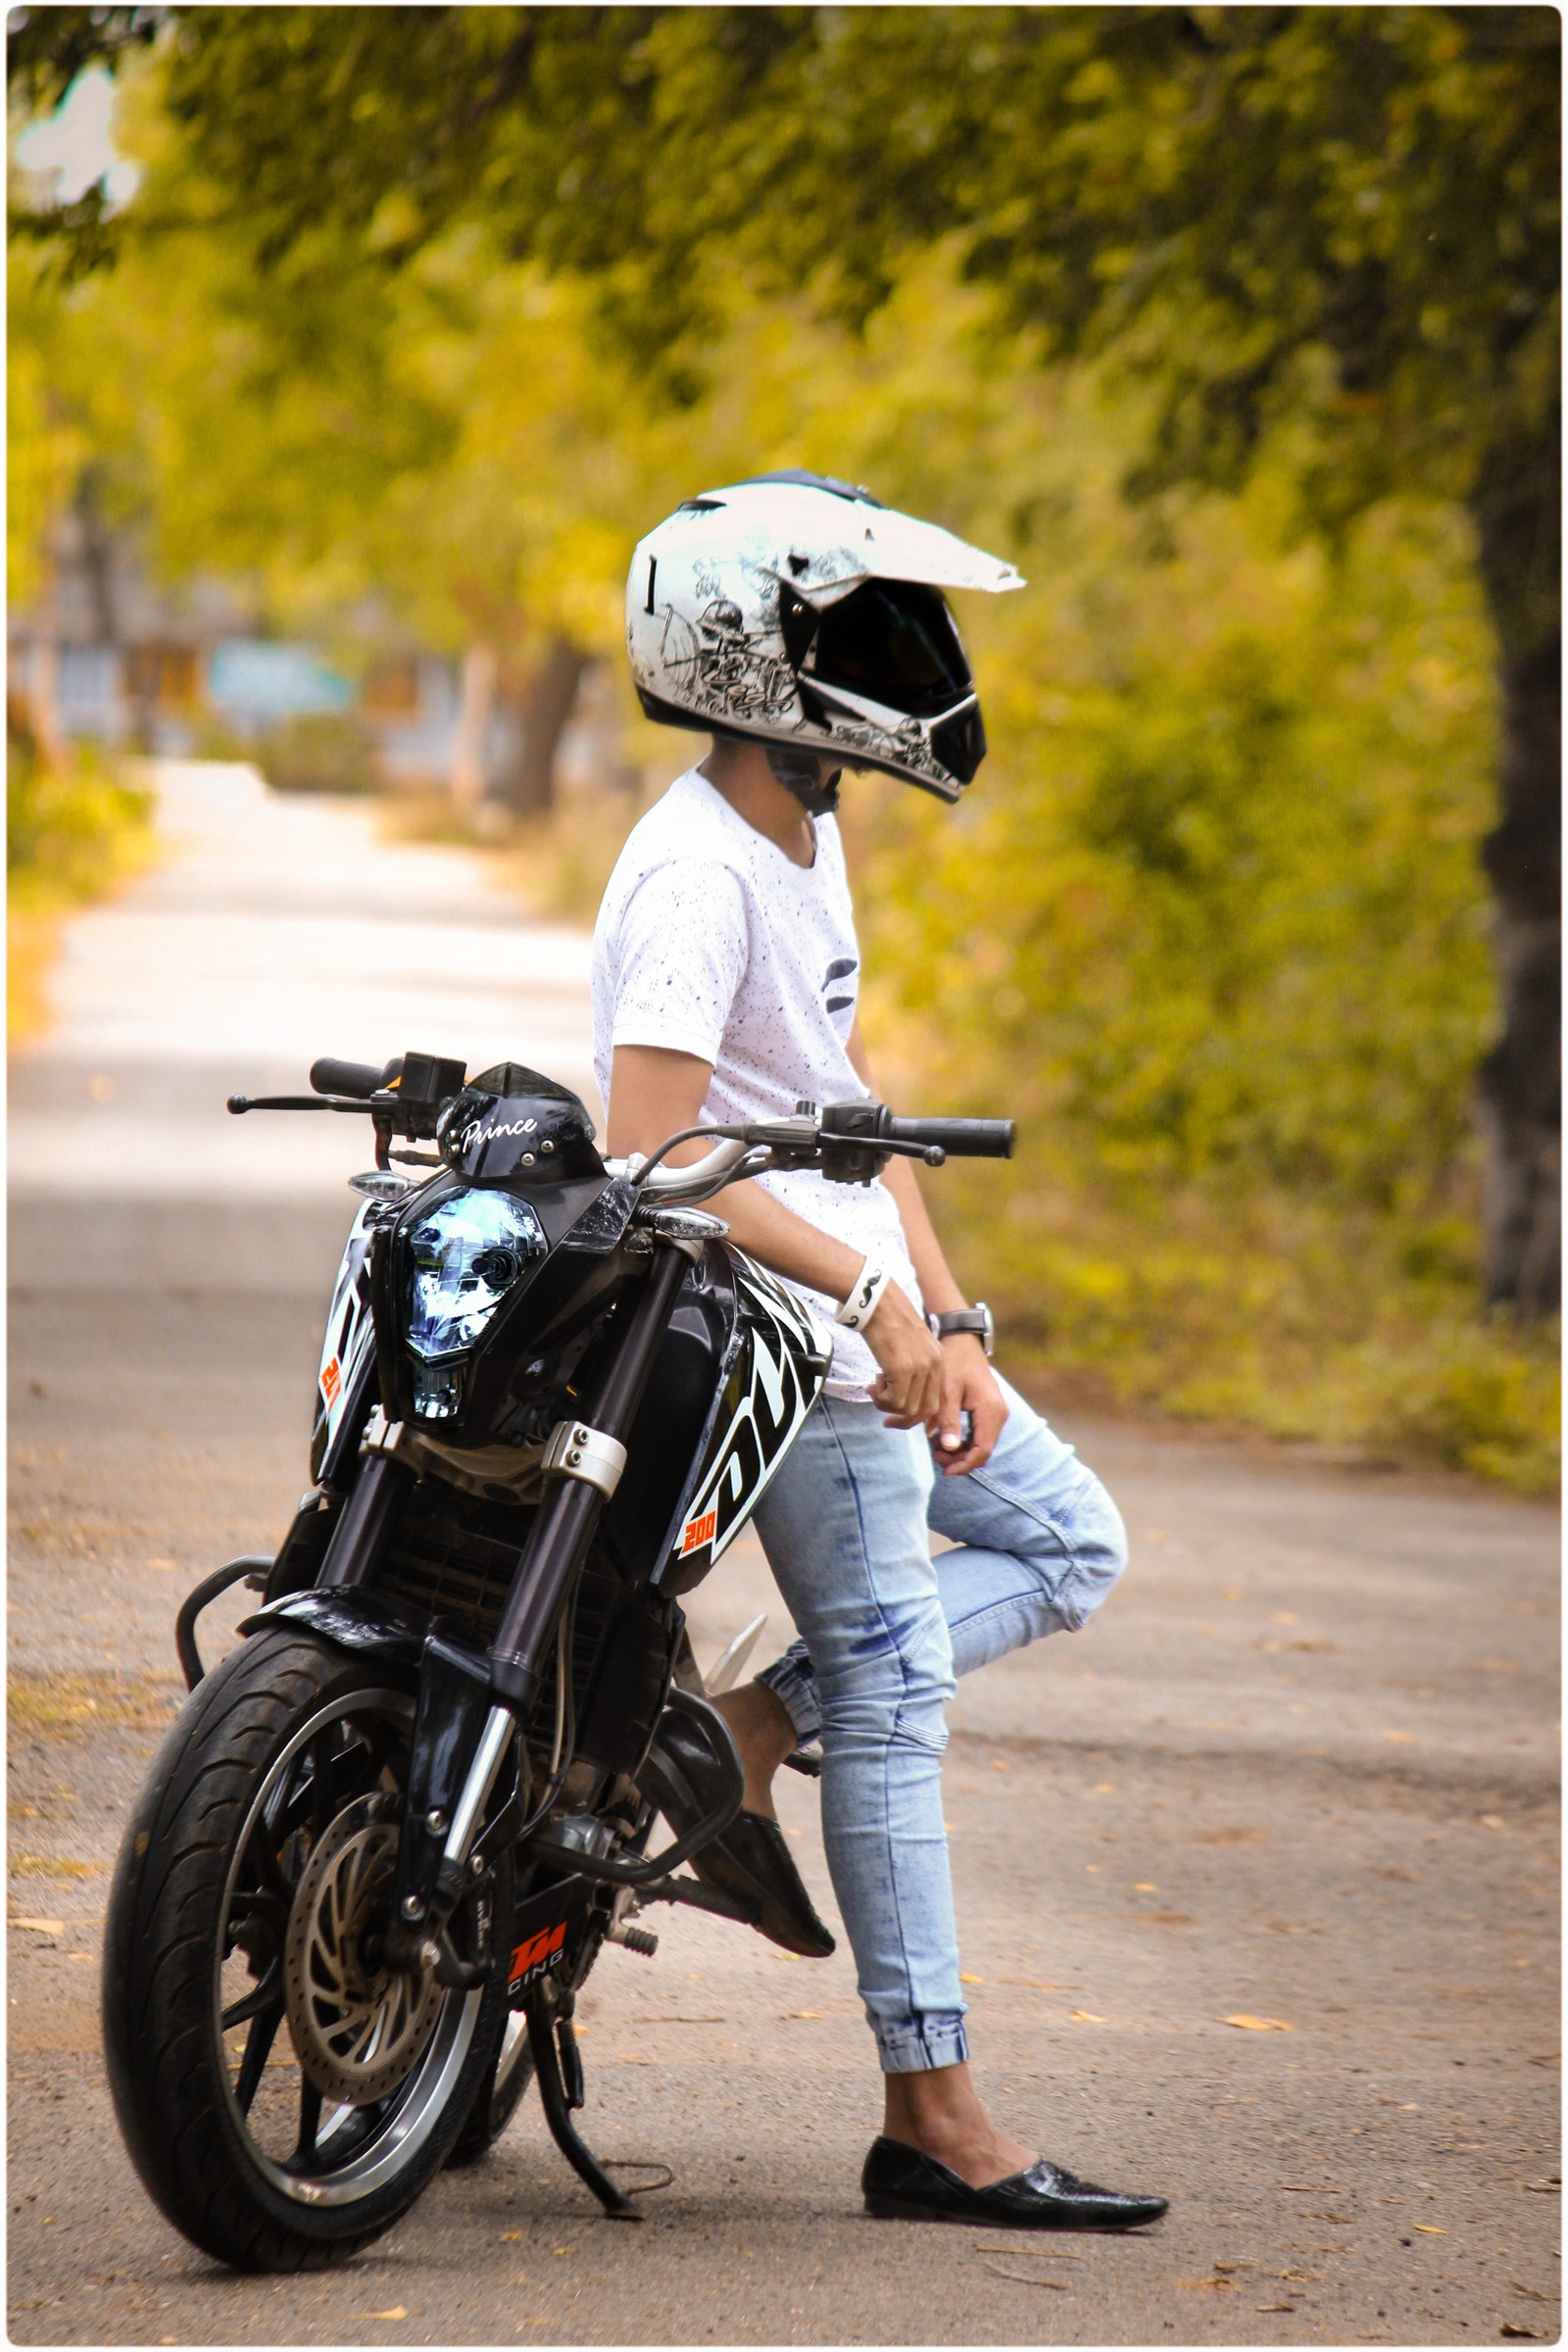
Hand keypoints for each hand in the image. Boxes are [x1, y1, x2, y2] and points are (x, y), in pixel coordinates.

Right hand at [864, 1281, 945, 1429]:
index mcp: (938, 1358)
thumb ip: (913, 1365)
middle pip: (925, 1410)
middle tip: (884, 1412)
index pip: (938, 1399)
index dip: (920, 1414)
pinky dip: (881, 1400)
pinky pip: (895, 1401)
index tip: (900, 1416)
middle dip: (903, 1418)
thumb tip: (900, 1390)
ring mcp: (919, 1367)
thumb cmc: (887, 1318)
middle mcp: (934, 1364)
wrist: (877, 1300)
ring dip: (887, 1405)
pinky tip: (873, 1384)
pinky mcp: (902, 1369)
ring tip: (876, 1388)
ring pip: (908, 1409)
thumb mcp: (910, 1343)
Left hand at [928, 1334, 1008, 1474]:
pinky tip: (944, 1435)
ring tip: (935, 1444)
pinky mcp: (989, 1410)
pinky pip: (979, 1434)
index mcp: (990, 1410)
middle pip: (982, 1450)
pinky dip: (963, 1440)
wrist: (962, 1339)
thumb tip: (948, 1448)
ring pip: (981, 1444)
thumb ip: (948, 1420)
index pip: (982, 1451)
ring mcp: (996, 1412)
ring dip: (959, 1451)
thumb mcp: (946, 1390)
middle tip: (934, 1456)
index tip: (944, 1470)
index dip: (963, 1465)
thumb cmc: (953, 1361)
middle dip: (959, 1459)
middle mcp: (999, 1413)